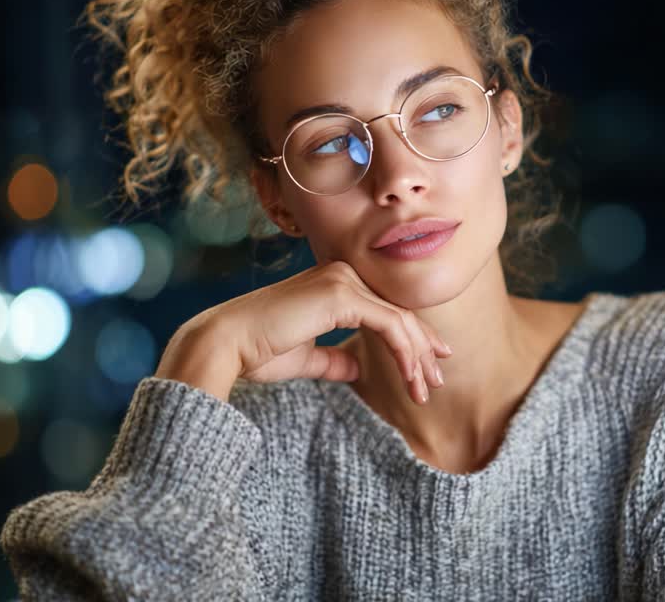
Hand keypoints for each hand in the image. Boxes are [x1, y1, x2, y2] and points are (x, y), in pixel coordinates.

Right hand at [154, 260, 450, 403]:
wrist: (226, 344)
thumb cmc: (256, 351)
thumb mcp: (304, 358)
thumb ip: (332, 359)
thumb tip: (357, 365)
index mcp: (332, 283)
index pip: (384, 309)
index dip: (411, 337)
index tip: (430, 363)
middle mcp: (342, 274)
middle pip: (397, 312)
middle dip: (422, 348)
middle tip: (438, 379)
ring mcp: (343, 281)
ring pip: (398, 320)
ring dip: (416, 357)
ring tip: (426, 389)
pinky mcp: (342, 296)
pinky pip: (389, 325)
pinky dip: (405, 353)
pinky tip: (412, 377)